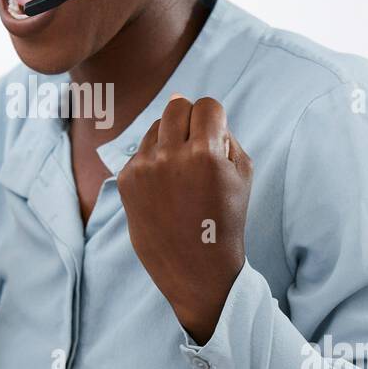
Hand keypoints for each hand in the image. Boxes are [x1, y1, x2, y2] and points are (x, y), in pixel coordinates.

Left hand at [117, 94, 252, 343]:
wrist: (195, 267)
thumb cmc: (225, 217)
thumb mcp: (242, 173)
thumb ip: (222, 131)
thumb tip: (185, 100)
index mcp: (205, 153)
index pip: (206, 105)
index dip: (214, 118)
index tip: (215, 137)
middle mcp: (171, 156)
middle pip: (177, 106)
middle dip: (190, 119)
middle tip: (197, 146)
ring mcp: (144, 168)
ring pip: (156, 126)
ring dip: (170, 139)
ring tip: (181, 172)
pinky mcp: (126, 180)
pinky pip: (141, 150)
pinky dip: (154, 161)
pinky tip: (165, 189)